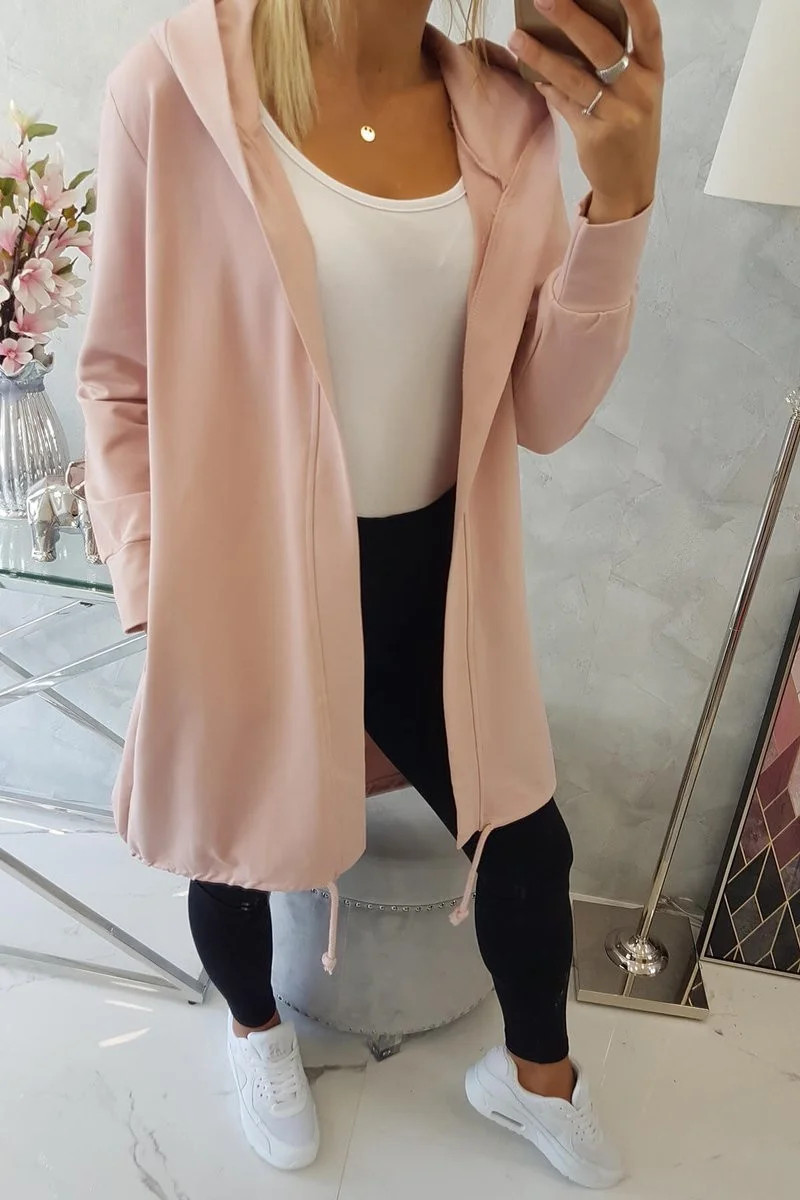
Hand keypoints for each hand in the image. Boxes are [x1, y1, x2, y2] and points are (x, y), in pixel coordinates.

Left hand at [509, 0, 663, 223]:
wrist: (631, 184)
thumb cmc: (631, 128)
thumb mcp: (637, 92)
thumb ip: (619, 62)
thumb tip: (575, 25)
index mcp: (654, 73)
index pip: (650, 27)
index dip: (635, 1)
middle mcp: (640, 91)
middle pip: (603, 47)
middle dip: (571, 18)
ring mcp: (618, 115)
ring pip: (575, 78)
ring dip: (542, 55)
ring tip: (516, 37)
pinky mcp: (595, 136)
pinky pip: (564, 104)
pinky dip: (546, 86)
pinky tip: (529, 72)